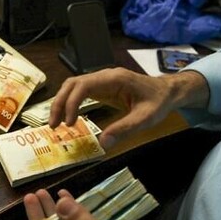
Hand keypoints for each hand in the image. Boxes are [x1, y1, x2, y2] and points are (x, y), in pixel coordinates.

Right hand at [49, 68, 208, 148]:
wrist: (167, 91)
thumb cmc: (158, 102)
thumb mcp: (146, 118)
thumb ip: (125, 129)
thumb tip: (103, 143)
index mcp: (114, 79)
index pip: (83, 86)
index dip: (71, 103)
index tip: (69, 124)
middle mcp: (104, 76)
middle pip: (72, 84)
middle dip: (59, 103)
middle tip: (53, 125)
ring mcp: (102, 81)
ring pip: (72, 86)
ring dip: (61, 103)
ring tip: (56, 123)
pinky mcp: (101, 87)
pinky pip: (79, 92)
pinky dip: (70, 103)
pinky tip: (68, 118)